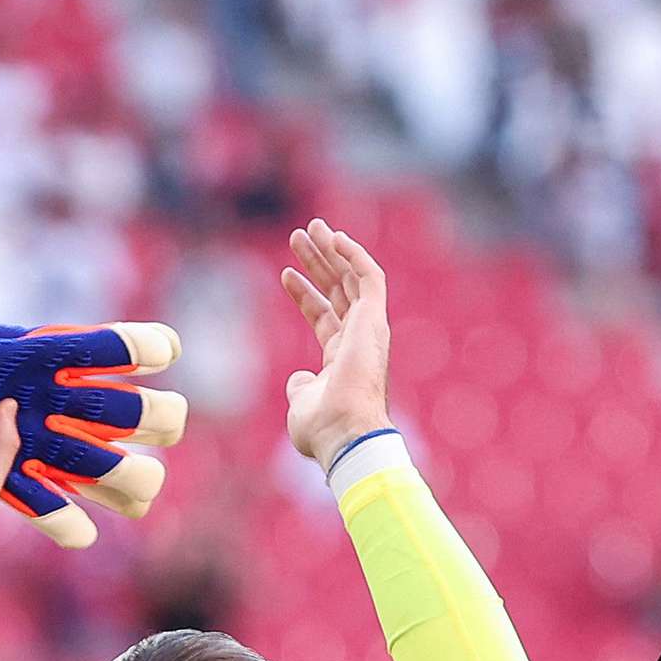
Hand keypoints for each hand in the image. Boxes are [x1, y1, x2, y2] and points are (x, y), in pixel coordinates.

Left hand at [282, 220, 393, 465]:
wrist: (345, 433)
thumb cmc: (322, 429)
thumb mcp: (301, 404)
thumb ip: (301, 388)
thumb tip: (297, 379)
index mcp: (343, 359)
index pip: (325, 316)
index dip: (305, 294)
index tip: (286, 273)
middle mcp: (359, 341)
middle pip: (338, 291)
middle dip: (319, 263)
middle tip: (299, 236)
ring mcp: (368, 330)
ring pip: (352, 278)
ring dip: (332, 251)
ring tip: (310, 227)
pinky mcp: (375, 320)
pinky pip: (370, 277)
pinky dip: (354, 255)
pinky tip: (334, 237)